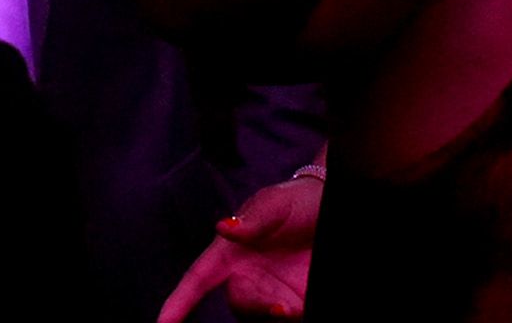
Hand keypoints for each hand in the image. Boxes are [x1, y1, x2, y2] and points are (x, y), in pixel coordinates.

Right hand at [155, 172, 322, 322]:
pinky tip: (300, 305)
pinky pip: (286, 319)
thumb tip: (224, 228)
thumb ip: (252, 220)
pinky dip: (292, 317)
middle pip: (236, 302)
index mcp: (230, 251)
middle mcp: (247, 275)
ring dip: (273, 315)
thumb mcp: (274, 204)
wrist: (333, 207)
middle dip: (255, 306)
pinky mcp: (297, 302)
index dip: (178, 302)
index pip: (198, 278)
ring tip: (291, 307)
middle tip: (280, 307)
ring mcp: (272, 291)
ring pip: (259, 315)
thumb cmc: (296, 201)